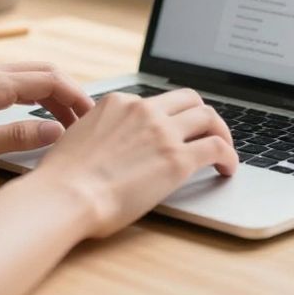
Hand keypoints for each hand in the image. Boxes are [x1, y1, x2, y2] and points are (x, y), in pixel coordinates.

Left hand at [0, 60, 93, 179]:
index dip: (77, 98)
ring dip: (50, 92)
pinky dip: (31, 92)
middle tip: (85, 121)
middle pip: (43, 71)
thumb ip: (19, 138)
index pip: (51, 80)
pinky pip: (10, 79)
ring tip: (64, 121)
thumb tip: (58, 131)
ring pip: (27, 73)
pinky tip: (33, 114)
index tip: (93, 118)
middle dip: (69, 92)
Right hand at [26, 88, 238, 236]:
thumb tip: (108, 145)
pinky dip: (229, 156)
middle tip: (208, 132)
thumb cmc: (64, 179)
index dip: (169, 117)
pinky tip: (227, 168)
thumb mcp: (78, 138)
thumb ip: (100, 132)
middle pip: (188, 98)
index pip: (155, 102)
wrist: (66, 196)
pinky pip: (217, 148)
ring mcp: (163, 132)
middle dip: (201, 114)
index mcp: (118, 103)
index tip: (174, 130)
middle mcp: (143, 110)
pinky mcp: (178, 159)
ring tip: (225, 149)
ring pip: (209, 116)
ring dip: (221, 131)